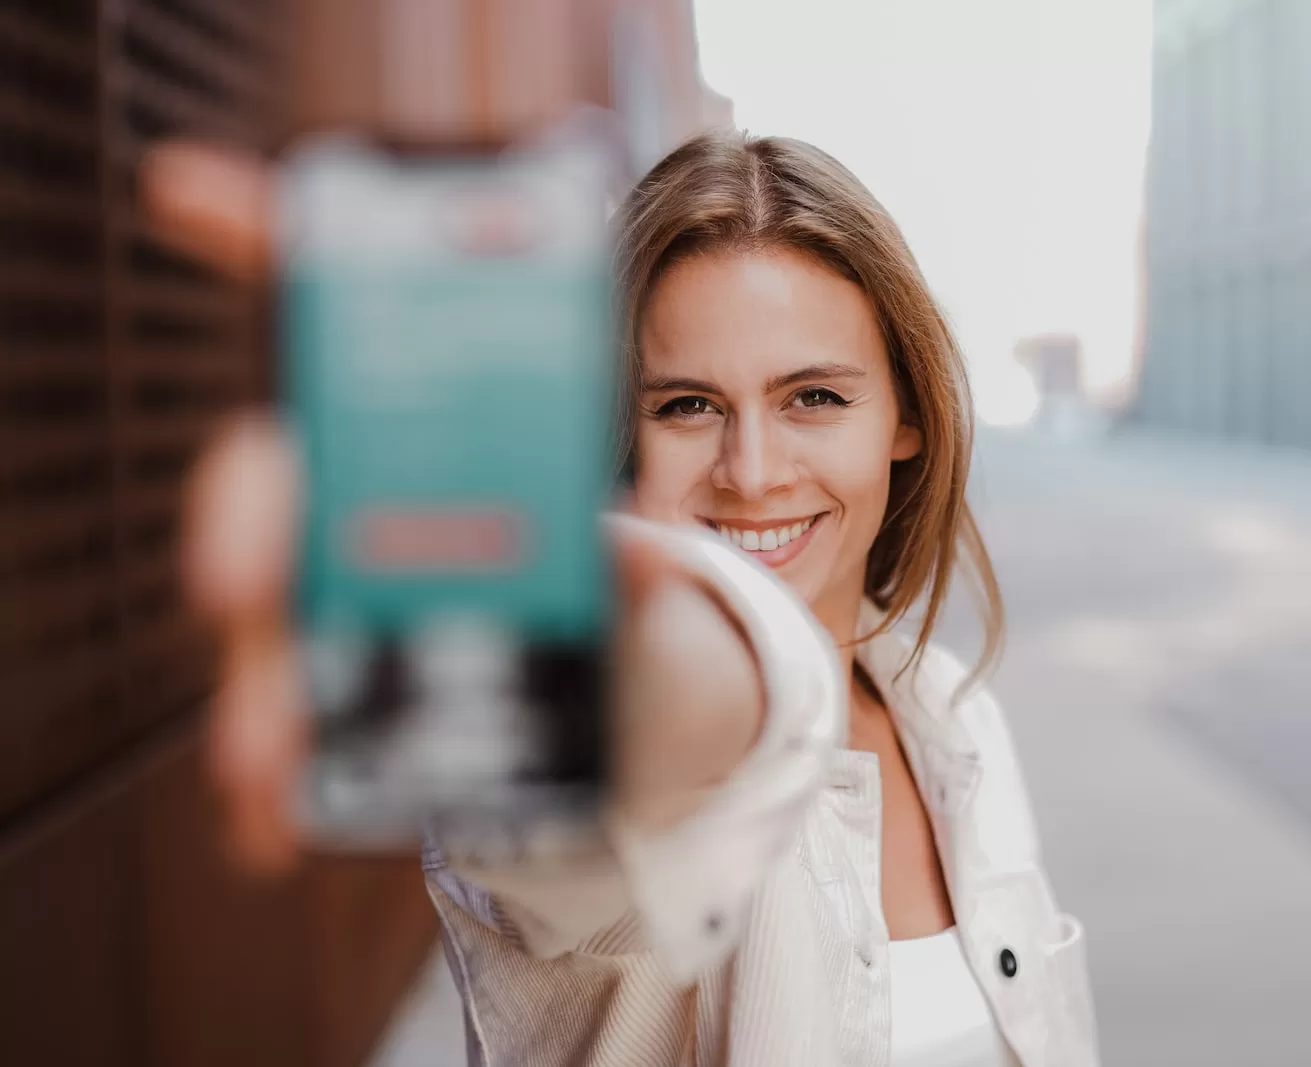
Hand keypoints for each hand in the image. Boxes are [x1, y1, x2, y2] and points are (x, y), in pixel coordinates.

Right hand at [156, 145, 763, 873]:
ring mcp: (334, 596)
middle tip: (236, 577)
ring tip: (260, 765)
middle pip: (268, 497)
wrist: (603, 663)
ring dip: (253, 696)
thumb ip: (618, 544)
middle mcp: (343, 506)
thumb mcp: (616, 539)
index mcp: (403, 432)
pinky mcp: (350, 683)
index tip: (192, 189)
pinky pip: (302, 731)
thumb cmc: (580, 557)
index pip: (329, 311)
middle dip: (243, 532)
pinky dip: (280, 786)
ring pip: (271, 629)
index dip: (255, 235)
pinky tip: (273, 830)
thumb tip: (646, 568)